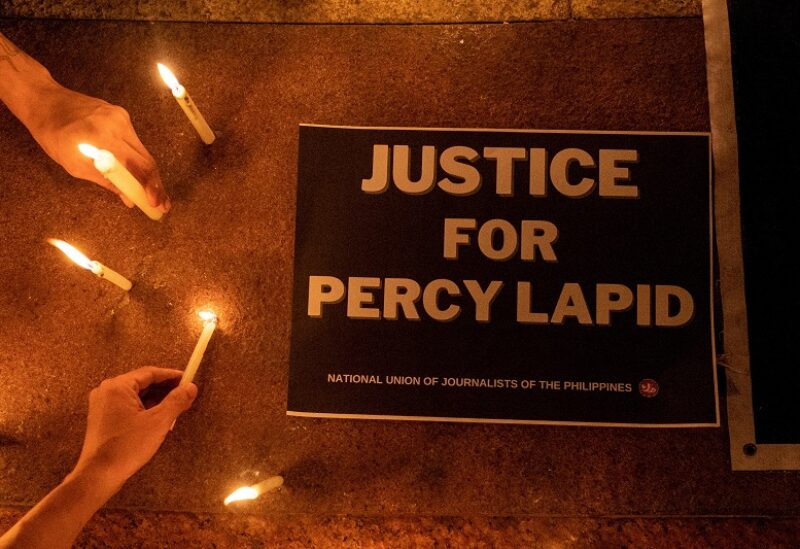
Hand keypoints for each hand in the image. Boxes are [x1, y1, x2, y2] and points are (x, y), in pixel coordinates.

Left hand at [25, 82, 170, 211]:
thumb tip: (129, 198)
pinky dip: (134, 156)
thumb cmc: (54, 136)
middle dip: (155, 184)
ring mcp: (121, 117)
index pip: (138, 166)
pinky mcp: (121, 113)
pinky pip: (133, 140)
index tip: (156, 204)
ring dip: (146, 171)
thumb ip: (106, 181)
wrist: (46, 102)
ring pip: (142, 150)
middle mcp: (116, 125)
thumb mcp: (75, 165)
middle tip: (162, 203)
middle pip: (147, 159)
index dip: (151, 187)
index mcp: (103, 139)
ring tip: (150, 190)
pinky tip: (132, 166)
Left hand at [73, 367, 196, 490]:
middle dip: (164, 389)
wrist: (99, 475)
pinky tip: (158, 418)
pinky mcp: (101, 418)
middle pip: (141, 383)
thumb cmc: (128, 446)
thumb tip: (191, 387)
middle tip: (185, 395)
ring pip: (135, 395)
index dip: (171, 376)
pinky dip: (143, 408)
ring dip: (155, 400)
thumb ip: (176, 401)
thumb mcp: (158, 422)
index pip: (149, 373)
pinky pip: (127, 406)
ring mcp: (101, 405)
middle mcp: (106, 391)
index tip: (188, 379)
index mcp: (118, 386)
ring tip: (175, 407)